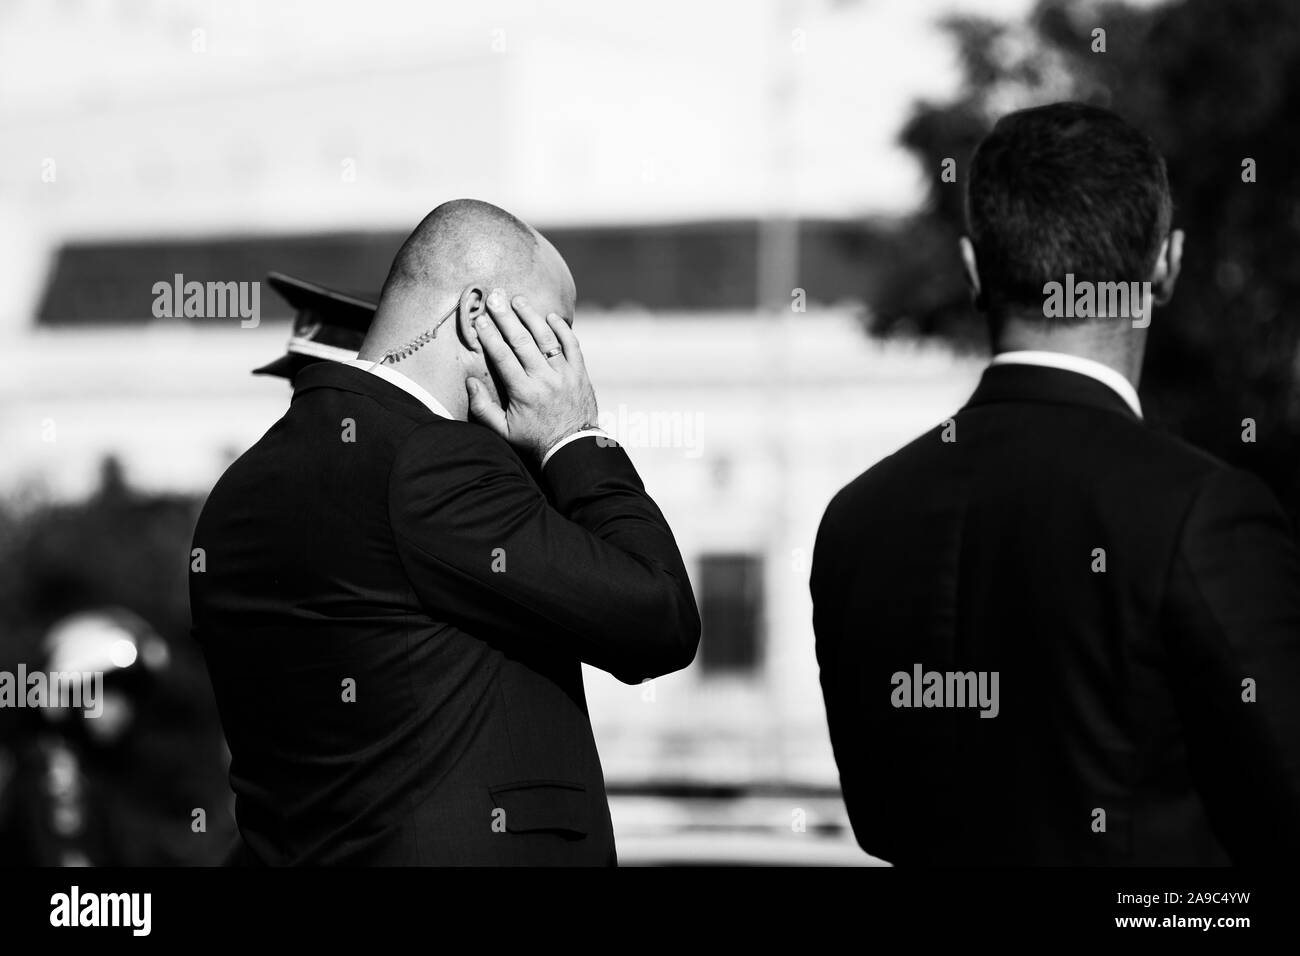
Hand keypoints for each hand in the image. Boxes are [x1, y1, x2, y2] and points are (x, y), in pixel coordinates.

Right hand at [466, 291, 598, 461]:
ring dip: (531, 317)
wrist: (573, 447)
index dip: (490, 335)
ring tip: (518, 300)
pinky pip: (572, 345)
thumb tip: (470, 382)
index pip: (503, 356)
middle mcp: (544, 379)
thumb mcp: (504, 431)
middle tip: (495, 297)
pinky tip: (550, 317)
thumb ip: (483, 408)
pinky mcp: (580, 373)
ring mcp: (564, 374)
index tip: (480, 318)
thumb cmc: (534, 439)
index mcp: (523, 392)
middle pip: (522, 341)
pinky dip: (562, 329)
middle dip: (506, 317)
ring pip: (546, 338)